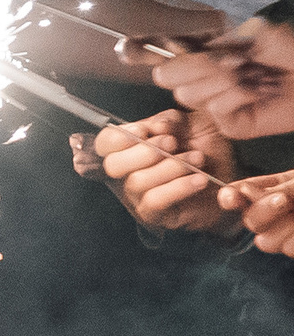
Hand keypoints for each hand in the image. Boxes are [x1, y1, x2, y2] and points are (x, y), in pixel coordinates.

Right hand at [89, 109, 236, 234]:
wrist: (230, 177)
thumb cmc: (207, 148)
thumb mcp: (191, 124)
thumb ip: (170, 121)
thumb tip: (155, 128)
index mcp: (132, 148)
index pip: (105, 143)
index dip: (119, 137)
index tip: (145, 131)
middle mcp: (128, 173)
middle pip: (113, 165)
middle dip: (144, 152)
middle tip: (172, 143)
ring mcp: (138, 196)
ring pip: (138, 182)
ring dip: (171, 167)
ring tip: (198, 159)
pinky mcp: (154, 214)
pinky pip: (155, 201)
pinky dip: (179, 187)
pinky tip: (200, 179)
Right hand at [153, 17, 293, 140]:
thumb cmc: (293, 51)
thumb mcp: (256, 32)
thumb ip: (217, 40)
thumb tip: (185, 53)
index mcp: (207, 52)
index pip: (164, 50)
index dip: (140, 50)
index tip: (125, 50)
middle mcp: (204, 77)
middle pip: (165, 75)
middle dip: (195, 65)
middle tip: (234, 60)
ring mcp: (214, 102)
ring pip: (188, 94)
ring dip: (223, 81)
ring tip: (253, 76)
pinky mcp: (228, 124)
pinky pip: (215, 109)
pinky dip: (238, 97)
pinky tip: (258, 93)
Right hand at [218, 169, 293, 254]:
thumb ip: (280, 187)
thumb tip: (245, 192)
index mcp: (275, 190)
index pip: (242, 194)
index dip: (231, 197)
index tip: (229, 198)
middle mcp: (275, 213)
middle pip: (250, 221)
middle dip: (263, 212)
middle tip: (283, 200)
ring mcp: (284, 233)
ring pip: (266, 242)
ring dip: (286, 229)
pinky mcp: (293, 247)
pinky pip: (288, 249)